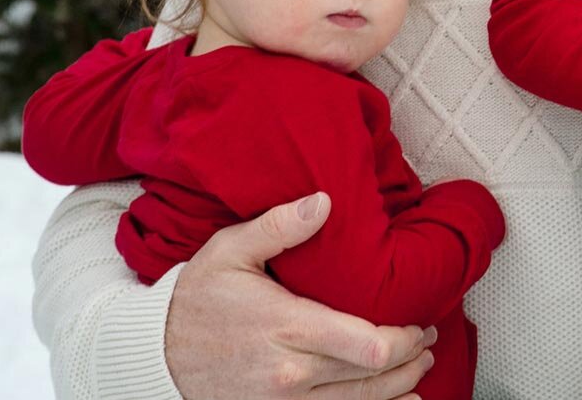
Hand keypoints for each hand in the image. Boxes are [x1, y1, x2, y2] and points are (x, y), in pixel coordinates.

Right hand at [168, 192, 434, 399]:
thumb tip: (323, 201)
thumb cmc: (197, 298)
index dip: (405, 339)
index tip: (421, 324)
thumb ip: (279, 226)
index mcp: (287, 327)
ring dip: (398, 389)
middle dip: (410, 360)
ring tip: (419, 369)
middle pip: (372, 377)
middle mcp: (290, 374)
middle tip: (428, 342)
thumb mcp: (230, 251)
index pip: (368, 345)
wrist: (153, 355)